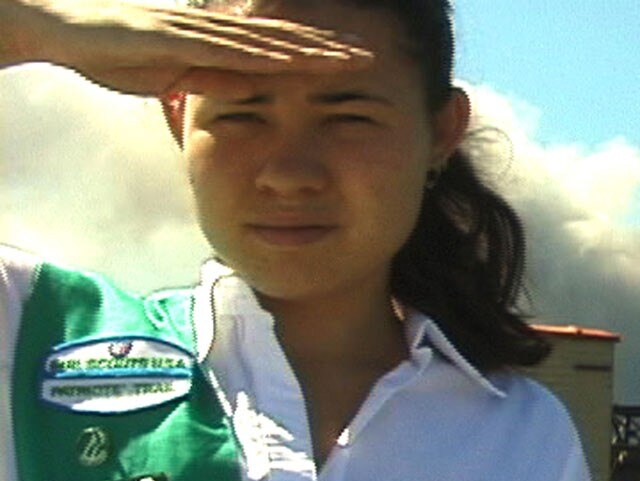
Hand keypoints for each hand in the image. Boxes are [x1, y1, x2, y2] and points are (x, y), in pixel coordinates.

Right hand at [4, 0, 372, 97]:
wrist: (64, 31)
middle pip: (283, 37)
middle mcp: (215, 29)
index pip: (279, 45)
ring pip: (264, 40)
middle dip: (327, 46)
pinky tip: (288, 59)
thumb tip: (251, 88)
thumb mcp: (177, 75)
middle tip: (370, 55)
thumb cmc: (117, 54)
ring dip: (306, 49)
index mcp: (219, 40)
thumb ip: (213, 79)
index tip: (354, 61)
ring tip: (344, 58)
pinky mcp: (176, 39)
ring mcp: (197, 30)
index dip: (317, 52)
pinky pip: (226, 48)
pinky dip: (259, 54)